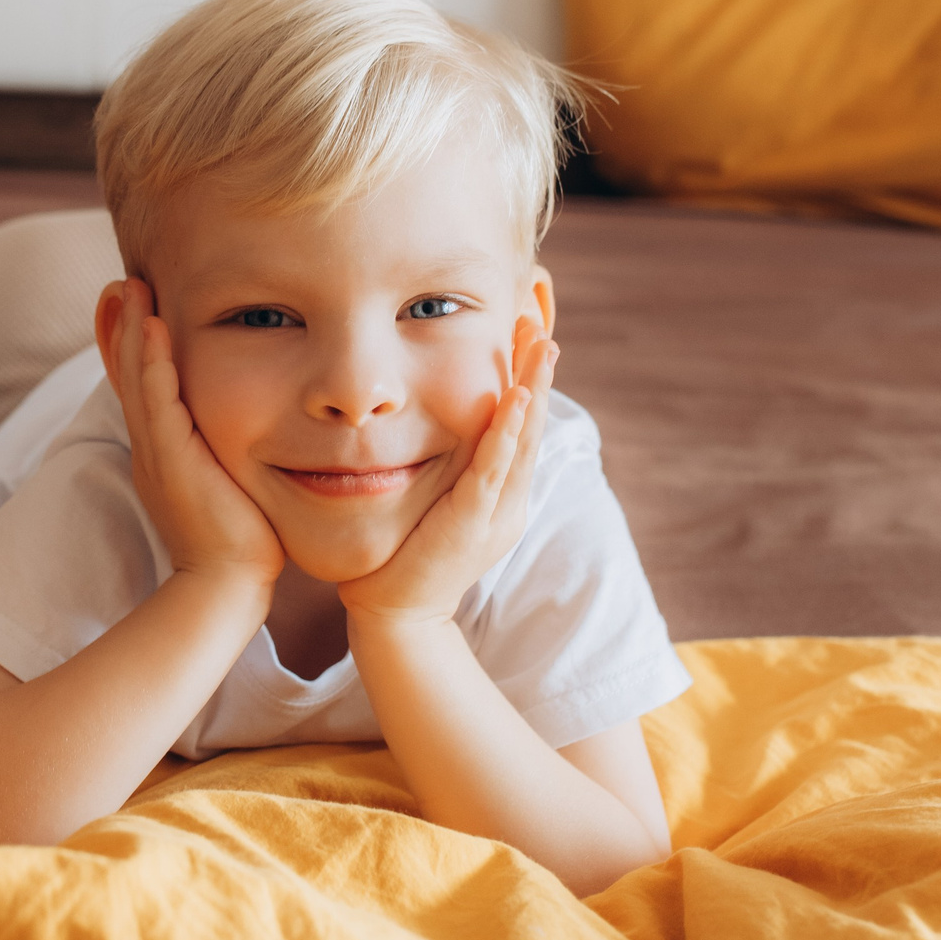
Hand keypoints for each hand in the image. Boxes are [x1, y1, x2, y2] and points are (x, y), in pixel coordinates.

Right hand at [98, 278, 284, 590]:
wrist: (229, 586)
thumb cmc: (241, 540)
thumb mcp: (228, 482)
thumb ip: (227, 452)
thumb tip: (254, 429)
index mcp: (161, 451)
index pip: (140, 387)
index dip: (131, 346)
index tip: (133, 306)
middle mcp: (150, 447)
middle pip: (127, 376)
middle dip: (121, 327)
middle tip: (121, 282)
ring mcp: (156, 453)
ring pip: (135, 381)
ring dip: (130, 331)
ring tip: (130, 287)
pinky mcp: (171, 460)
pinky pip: (157, 402)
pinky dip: (152, 362)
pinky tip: (152, 328)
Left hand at [338, 316, 556, 627]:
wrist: (397, 615)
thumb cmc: (404, 556)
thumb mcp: (433, 500)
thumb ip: (443, 468)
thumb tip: (432, 424)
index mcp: (501, 493)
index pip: (521, 428)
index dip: (528, 382)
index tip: (529, 335)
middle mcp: (509, 500)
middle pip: (532, 426)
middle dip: (538, 373)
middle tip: (543, 324)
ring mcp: (496, 512)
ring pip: (523, 441)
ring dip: (533, 390)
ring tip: (543, 346)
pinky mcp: (474, 522)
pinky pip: (494, 469)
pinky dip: (506, 432)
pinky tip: (514, 398)